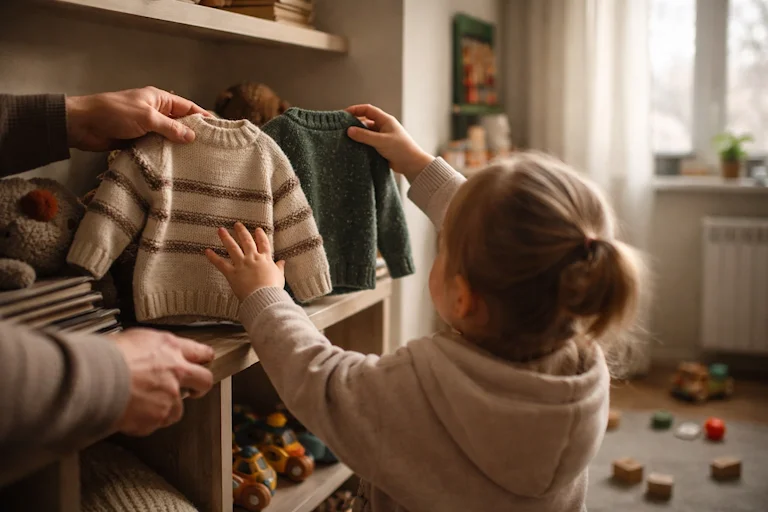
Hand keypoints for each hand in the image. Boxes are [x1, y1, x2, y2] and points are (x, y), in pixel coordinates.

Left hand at [66, 86, 208, 151]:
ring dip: (179, 147)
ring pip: (169, 138)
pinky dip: (165, 154)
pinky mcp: (139, 141)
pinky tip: (177, 165)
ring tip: (198, 160)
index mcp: (159, 99)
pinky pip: (157, 147)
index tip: (219, 130)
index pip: (188, 108)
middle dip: (193, 135)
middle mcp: (155, 112)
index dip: (203, 118)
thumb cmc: (114, 113)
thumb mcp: (146, 117)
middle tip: (212, 149)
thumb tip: (192, 137)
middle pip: (180, 124)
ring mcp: (147, 127)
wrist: (82, 125)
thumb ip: (170, 128)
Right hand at [112, 328, 214, 435]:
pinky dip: (144, 422)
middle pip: (204, 381)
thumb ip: (151, 348)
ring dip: (165, 409)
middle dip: (200, 386)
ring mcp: (170, 396)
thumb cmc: (106, 355)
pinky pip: (156, 423)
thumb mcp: (133, 338)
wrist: (95, 378)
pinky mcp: (158, 417)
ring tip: (143, 405)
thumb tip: (149, 353)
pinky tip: (130, 414)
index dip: (203, 357)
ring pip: (178, 408)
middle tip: (194, 390)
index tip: (204, 361)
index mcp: (170, 348)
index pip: (200, 351)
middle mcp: (176, 372)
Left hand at [206, 223, 285, 300]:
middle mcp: (252, 258)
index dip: (260, 236)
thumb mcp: (279, 277)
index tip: (257, 229)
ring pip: (232, 248)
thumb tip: (282, 262)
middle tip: (237, 224)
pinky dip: (213, 257)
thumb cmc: (273, 289)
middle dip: (241, 232)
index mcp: (265, 259)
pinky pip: (220, 263)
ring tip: (220, 230)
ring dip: (226, 238)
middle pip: (246, 241)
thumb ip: (279, 268)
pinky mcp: (232, 273)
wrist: (264, 297)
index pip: (263, 244)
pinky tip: (207, 251)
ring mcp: (241, 264)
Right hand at [345, 104, 433, 181]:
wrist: (411, 164)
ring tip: (345, 138)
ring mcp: (382, 137)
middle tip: (342, 127)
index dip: (356, 109)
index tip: (344, 113)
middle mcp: (383, 127)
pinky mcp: (381, 147)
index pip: (368, 110)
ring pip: (366, 133)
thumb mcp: (381, 141)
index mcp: (385, 120)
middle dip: (354, 123)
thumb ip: (365, 136)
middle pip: (365, 121)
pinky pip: (368, 142)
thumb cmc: (400, 149)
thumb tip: (349, 130)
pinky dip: (361, 143)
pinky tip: (354, 147)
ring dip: (358, 135)